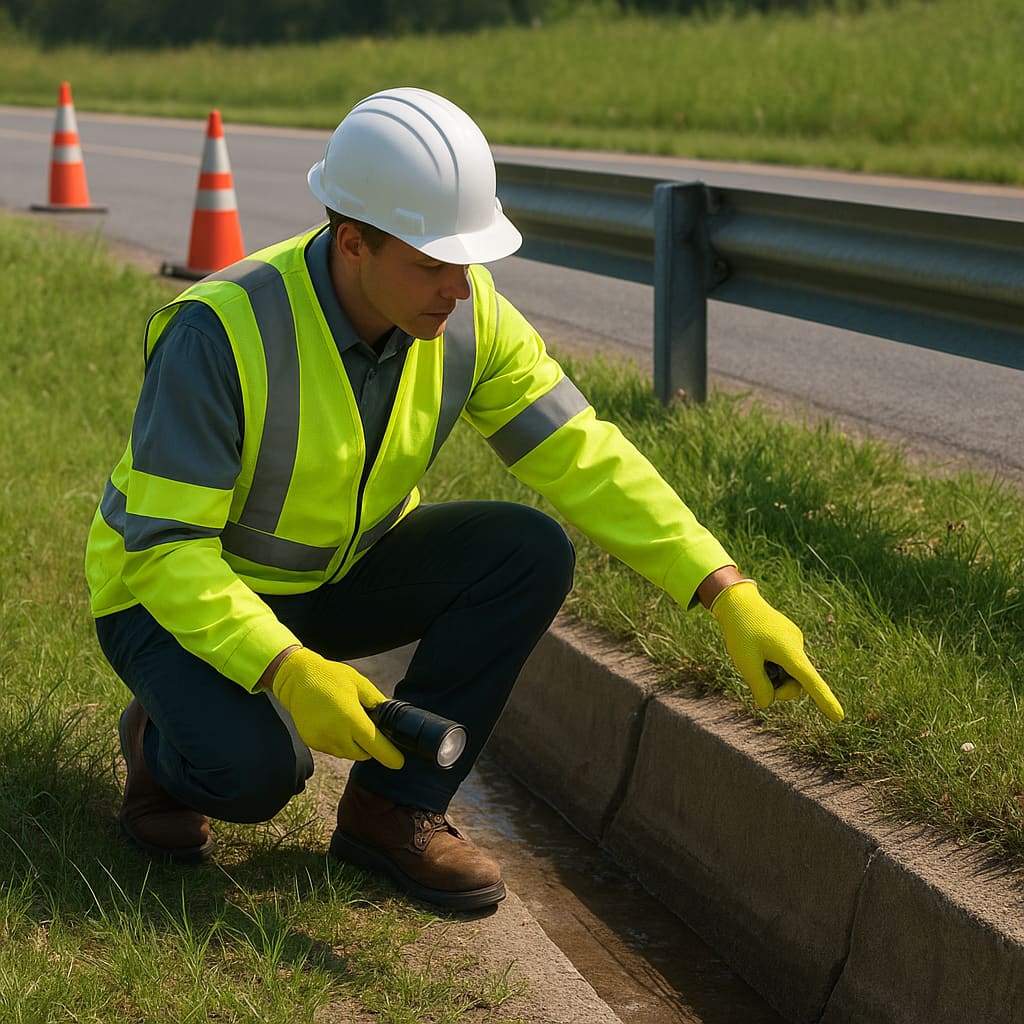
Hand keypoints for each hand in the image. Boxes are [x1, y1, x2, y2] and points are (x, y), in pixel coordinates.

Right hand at [270, 648, 404, 766]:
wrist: (297, 677)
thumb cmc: (331, 677)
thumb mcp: (360, 684)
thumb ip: (377, 702)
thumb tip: (391, 718)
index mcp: (351, 718)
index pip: (375, 746)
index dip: (389, 756)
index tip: (399, 763)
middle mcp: (336, 733)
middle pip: (362, 754)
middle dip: (370, 746)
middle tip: (370, 728)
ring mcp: (322, 739)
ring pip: (347, 753)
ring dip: (354, 745)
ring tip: (349, 722)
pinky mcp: (311, 741)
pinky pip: (332, 749)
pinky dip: (339, 742)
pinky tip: (335, 724)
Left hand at [709, 581, 843, 721]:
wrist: (738, 601)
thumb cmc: (741, 630)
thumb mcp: (745, 662)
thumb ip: (759, 686)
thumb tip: (767, 702)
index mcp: (790, 652)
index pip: (810, 682)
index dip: (824, 701)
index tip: (839, 717)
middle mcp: (797, 646)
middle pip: (795, 683)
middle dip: (778, 688)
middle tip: (755, 677)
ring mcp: (794, 641)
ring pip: (788, 672)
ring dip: (773, 674)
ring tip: (754, 657)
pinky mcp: (789, 638)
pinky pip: (783, 660)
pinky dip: (772, 662)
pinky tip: (757, 648)